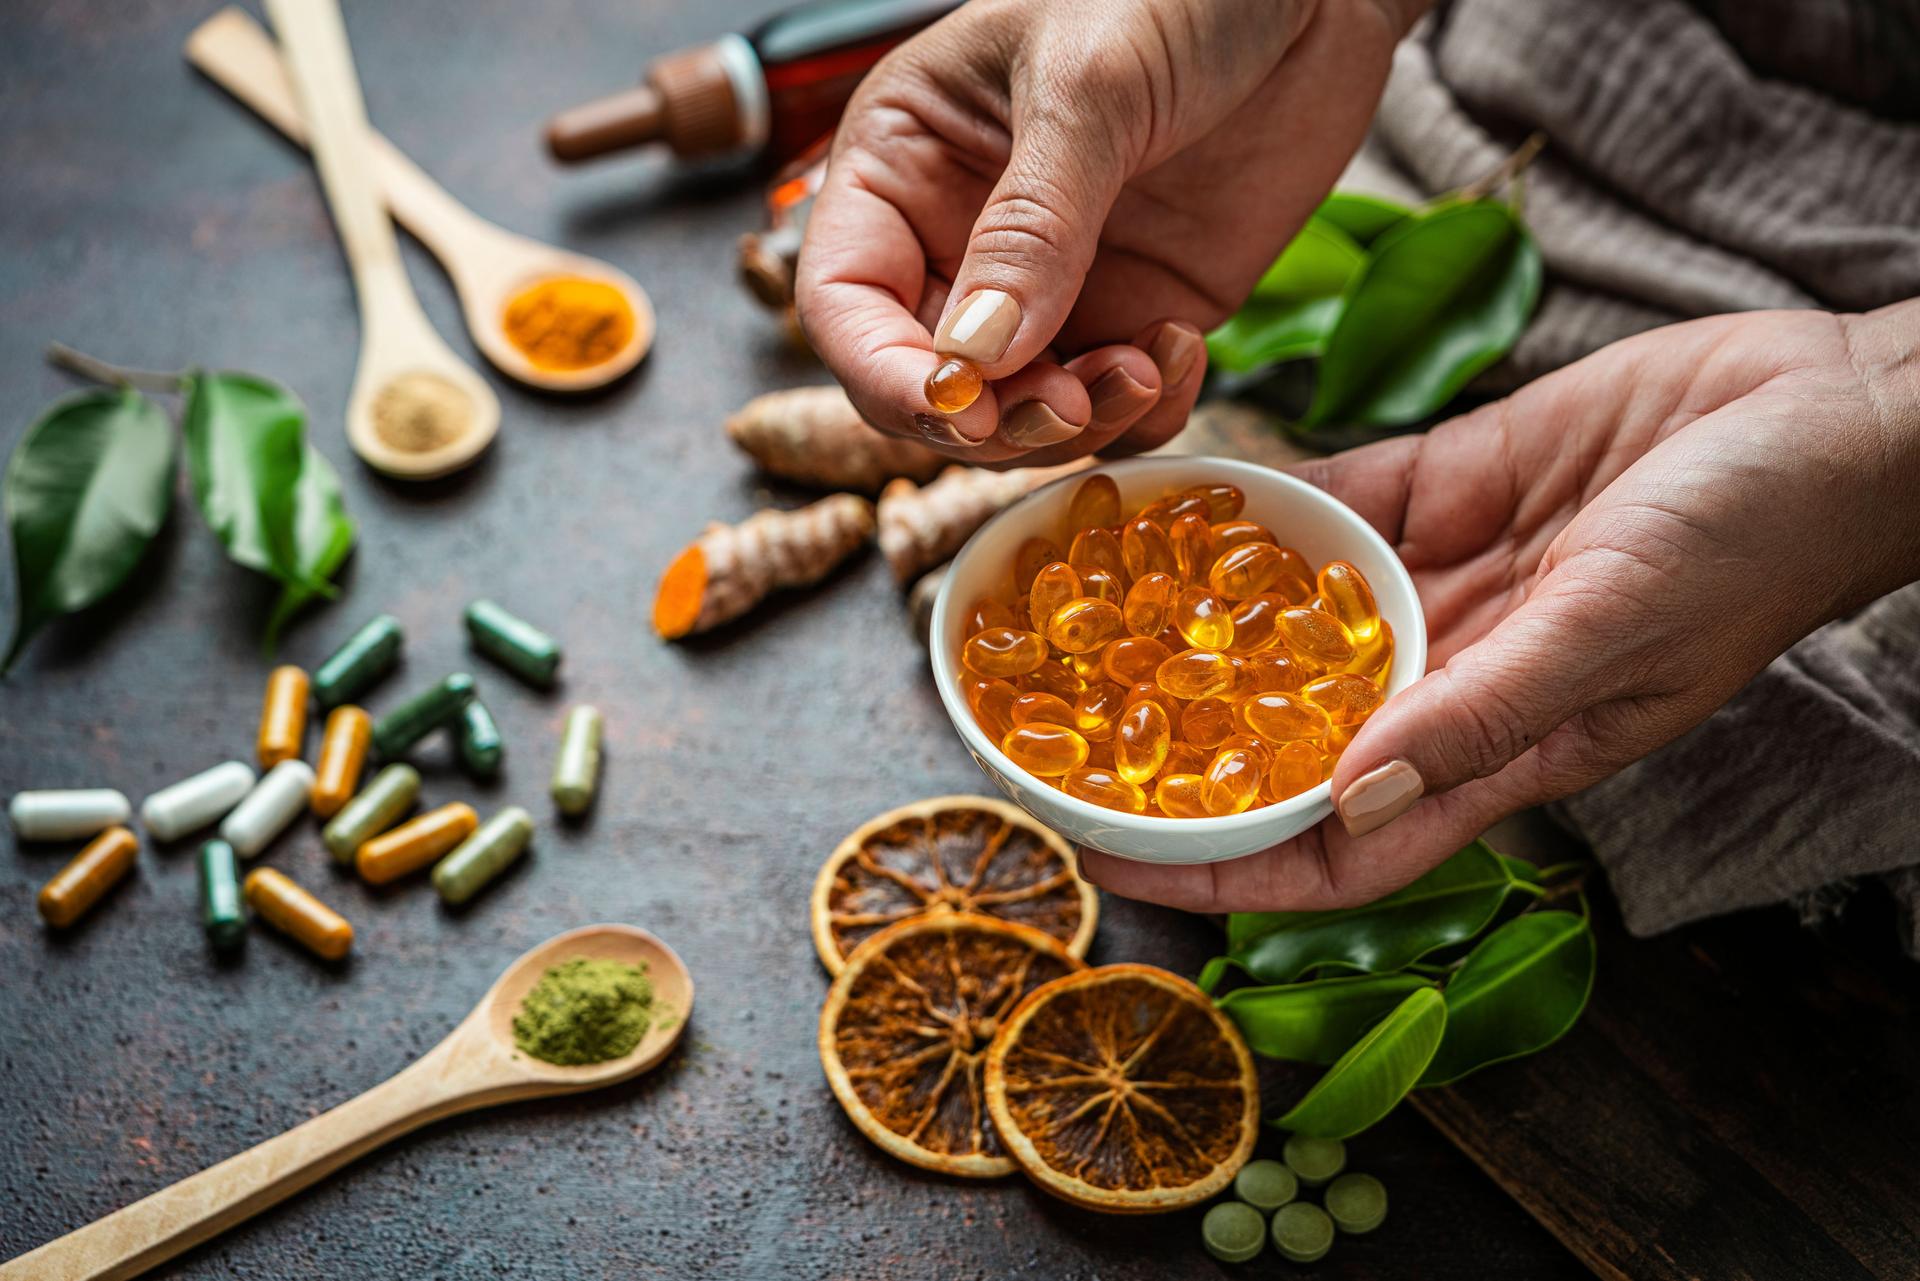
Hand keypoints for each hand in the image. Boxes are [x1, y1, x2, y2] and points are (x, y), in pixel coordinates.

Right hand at [795, 0, 1411, 464]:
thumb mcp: (1087, 86)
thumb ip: (1031, 223)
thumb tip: (975, 356)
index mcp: (903, 166)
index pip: (845, 302)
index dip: (884, 370)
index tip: (953, 404)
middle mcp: (961, 240)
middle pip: (925, 384)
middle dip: (990, 418)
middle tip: (1066, 406)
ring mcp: (1050, 288)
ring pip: (1018, 417)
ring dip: (1074, 426)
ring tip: (1140, 370)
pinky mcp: (1134, 314)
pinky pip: (1115, 409)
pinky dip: (1144, 414)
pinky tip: (1182, 350)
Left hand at [1080, 302, 1919, 910]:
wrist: (1826, 409)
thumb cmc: (1750, 545)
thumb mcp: (1611, 636)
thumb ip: (1484, 710)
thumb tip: (1355, 792)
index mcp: (1500, 751)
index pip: (1341, 846)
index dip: (1232, 869)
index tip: (1118, 864)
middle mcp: (1453, 679)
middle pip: (1292, 741)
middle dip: (1188, 751)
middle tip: (1066, 739)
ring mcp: (1447, 583)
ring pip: (1299, 624)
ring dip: (1209, 627)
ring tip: (1093, 620)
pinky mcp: (1449, 489)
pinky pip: (1336, 513)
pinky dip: (1266, 513)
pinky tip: (1181, 502)